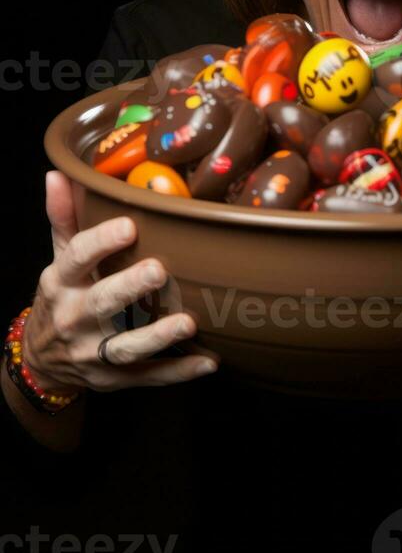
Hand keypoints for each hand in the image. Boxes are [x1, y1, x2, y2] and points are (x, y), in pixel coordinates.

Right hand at [21, 171, 220, 393]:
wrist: (41, 359)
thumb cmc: (63, 295)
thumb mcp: (58, 257)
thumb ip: (64, 217)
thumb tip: (59, 173)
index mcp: (61, 281)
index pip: (76, 257)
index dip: (101, 241)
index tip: (129, 225)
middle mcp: (75, 318)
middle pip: (102, 303)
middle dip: (129, 288)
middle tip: (160, 270)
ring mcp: (93, 353)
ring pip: (125, 347)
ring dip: (157, 337)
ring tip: (188, 323)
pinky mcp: (113, 379)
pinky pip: (147, 377)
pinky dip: (178, 372)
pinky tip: (209, 361)